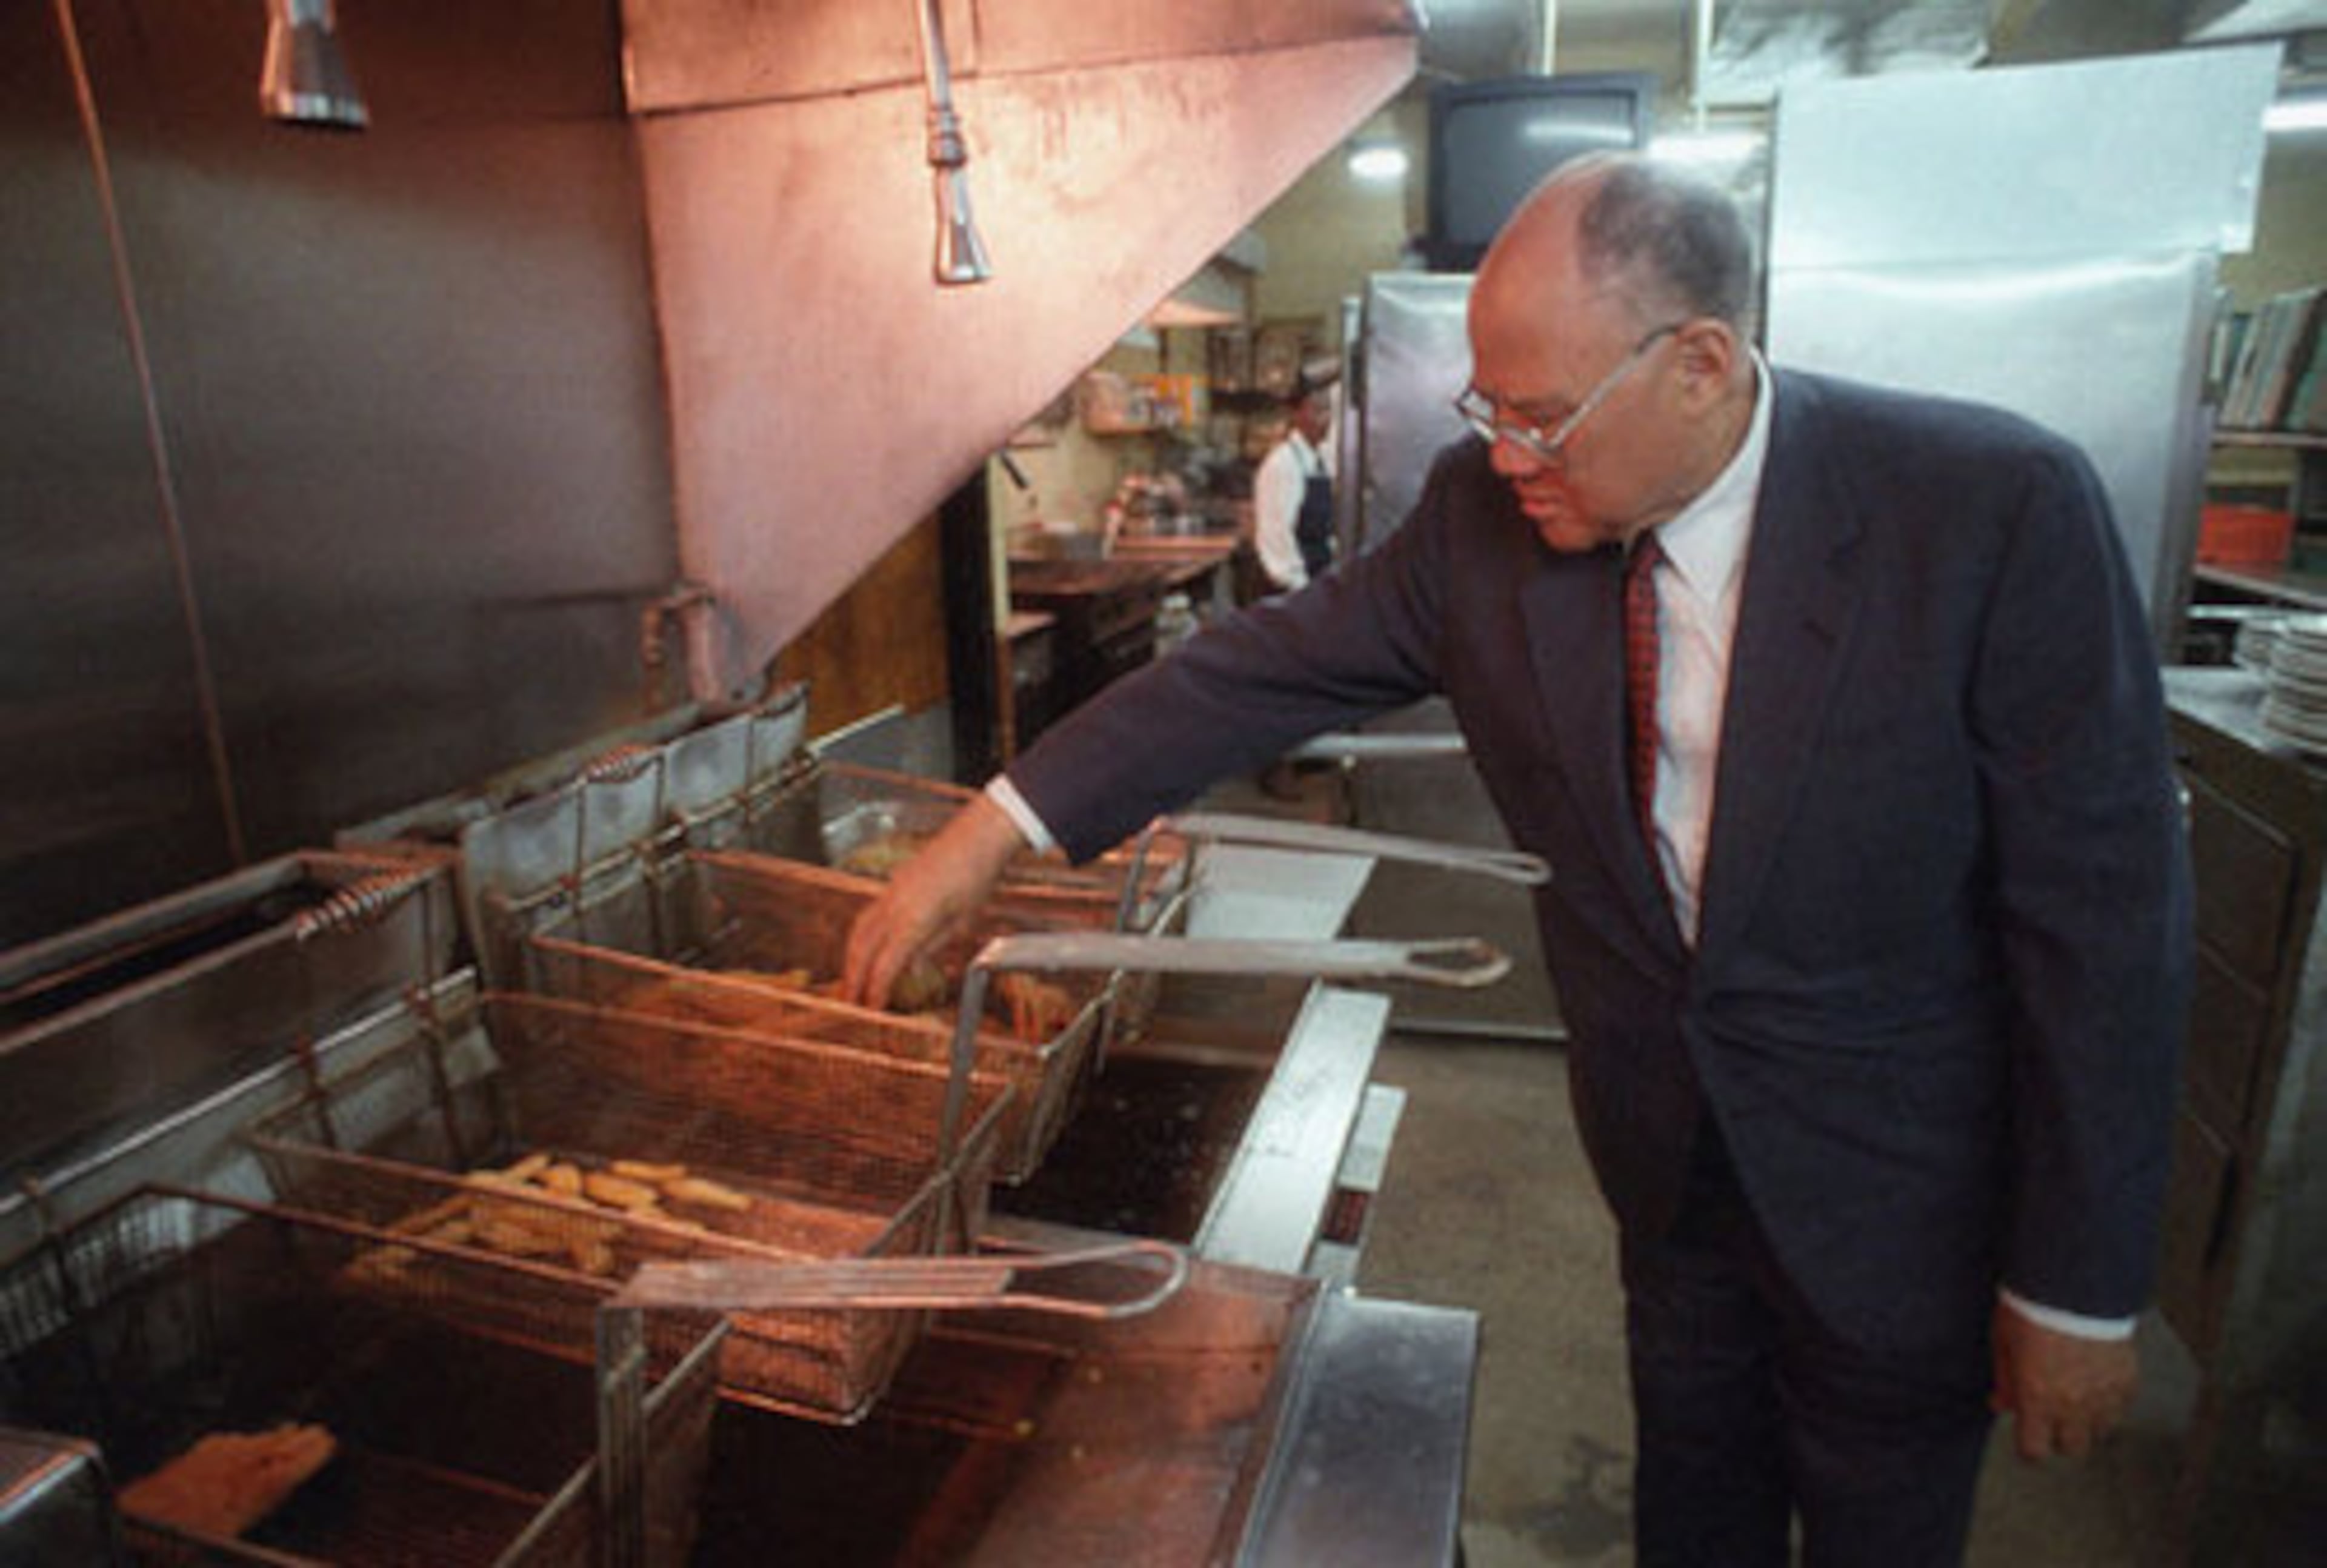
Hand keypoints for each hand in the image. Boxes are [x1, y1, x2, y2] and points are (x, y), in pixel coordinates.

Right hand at [841, 793, 1026, 1008]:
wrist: (977, 838)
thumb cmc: (976, 878)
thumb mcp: (961, 922)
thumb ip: (932, 946)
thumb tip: (913, 968)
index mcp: (913, 922)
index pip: (885, 965)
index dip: (876, 990)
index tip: (874, 1007)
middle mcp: (894, 907)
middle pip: (862, 949)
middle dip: (854, 977)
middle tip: (852, 1000)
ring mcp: (890, 892)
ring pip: (859, 930)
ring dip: (852, 957)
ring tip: (852, 978)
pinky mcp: (892, 884)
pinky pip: (868, 914)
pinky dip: (862, 936)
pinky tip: (867, 946)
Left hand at [1990, 1301, 2138, 1460]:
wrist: (2074, 1283)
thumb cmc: (2032, 1308)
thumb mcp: (2003, 1342)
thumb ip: (2004, 1380)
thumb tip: (1999, 1405)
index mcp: (2037, 1398)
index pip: (2035, 1451)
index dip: (2029, 1446)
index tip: (2028, 1435)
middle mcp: (2073, 1405)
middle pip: (2071, 1448)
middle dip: (2059, 1435)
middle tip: (2052, 1413)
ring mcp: (2104, 1396)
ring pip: (2100, 1432)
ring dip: (2087, 1421)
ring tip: (2076, 1395)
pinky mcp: (2127, 1382)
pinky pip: (2120, 1408)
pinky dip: (2109, 1402)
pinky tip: (2096, 1380)